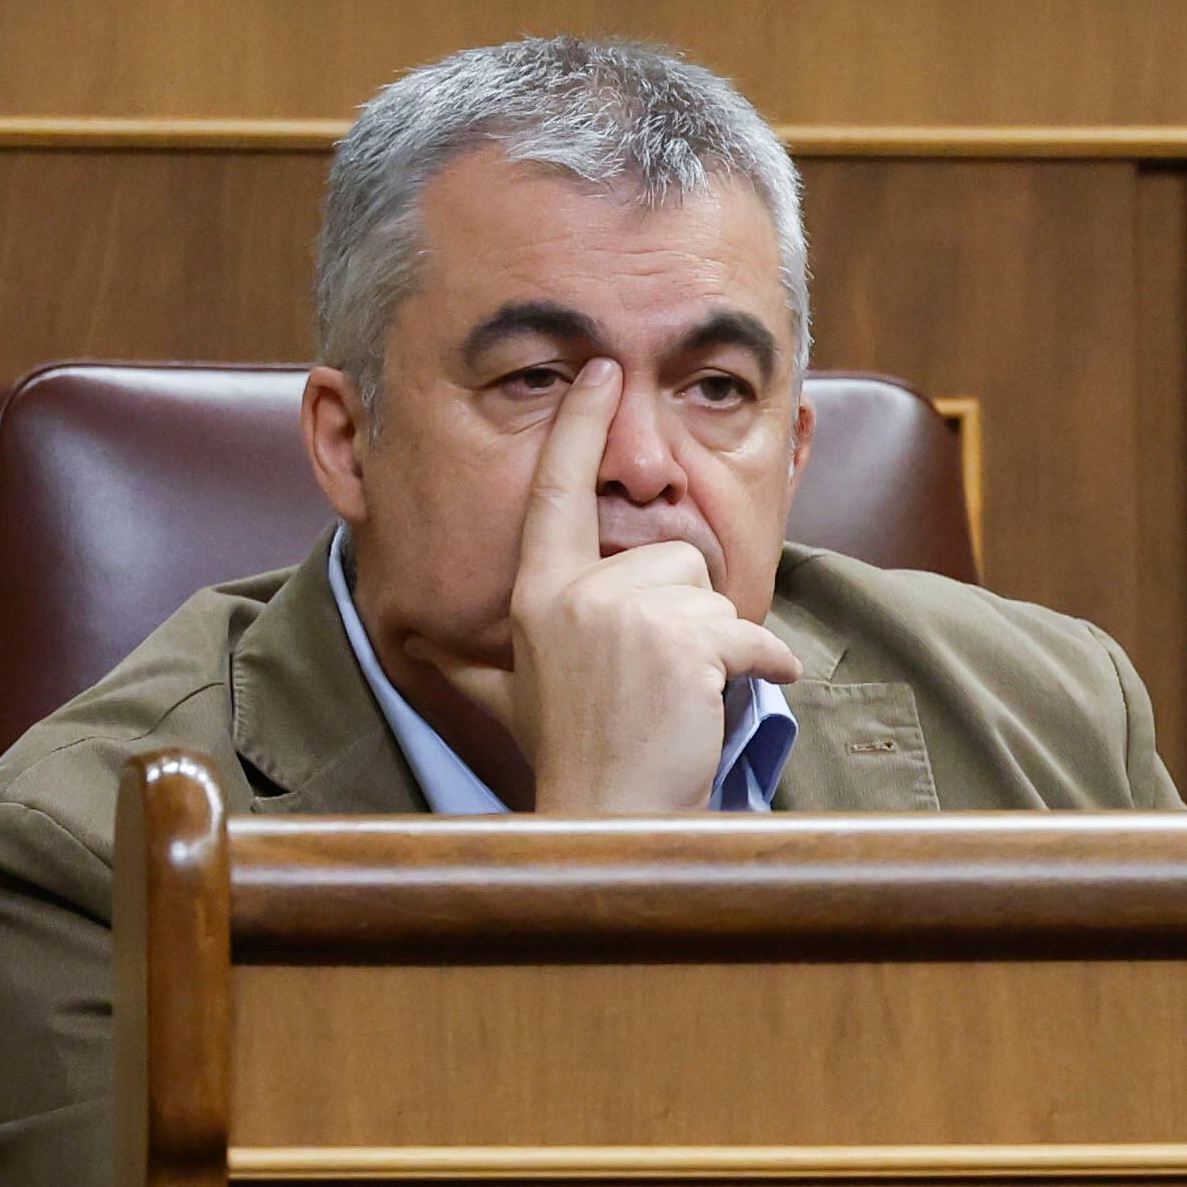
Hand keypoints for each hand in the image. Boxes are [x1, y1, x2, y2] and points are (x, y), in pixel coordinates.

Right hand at [492, 359, 802, 812]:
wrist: (612, 817)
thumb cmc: (572, 756)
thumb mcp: (509, 697)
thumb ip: (475, 662)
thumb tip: (422, 649)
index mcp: (538, 593)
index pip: (558, 491)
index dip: (580, 426)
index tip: (601, 369)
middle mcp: (575, 595)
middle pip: (670, 557)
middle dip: (685, 617)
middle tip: (656, 681)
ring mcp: (627, 618)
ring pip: (712, 595)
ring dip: (715, 647)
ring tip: (678, 696)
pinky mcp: (683, 647)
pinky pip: (749, 635)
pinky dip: (764, 663)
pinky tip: (745, 689)